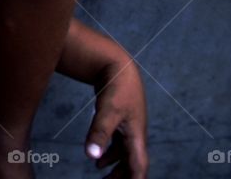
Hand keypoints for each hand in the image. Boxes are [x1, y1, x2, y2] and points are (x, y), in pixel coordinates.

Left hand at [85, 58, 148, 177]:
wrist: (117, 64)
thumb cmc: (117, 87)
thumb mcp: (107, 111)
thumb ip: (99, 133)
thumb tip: (92, 156)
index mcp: (136, 136)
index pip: (138, 166)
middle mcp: (135, 134)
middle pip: (133, 163)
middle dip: (124, 177)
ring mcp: (128, 127)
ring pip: (125, 154)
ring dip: (116, 167)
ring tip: (103, 177)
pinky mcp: (120, 120)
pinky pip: (118, 144)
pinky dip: (110, 153)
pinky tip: (98, 160)